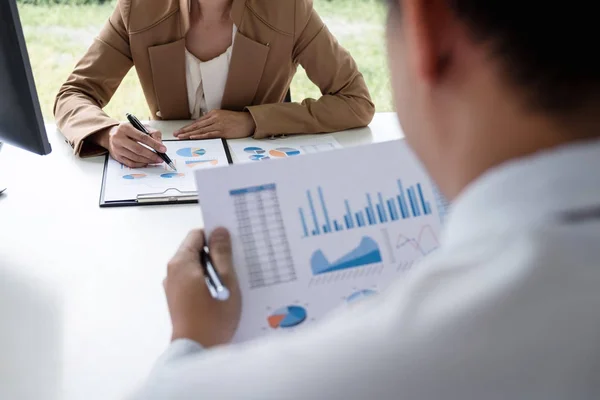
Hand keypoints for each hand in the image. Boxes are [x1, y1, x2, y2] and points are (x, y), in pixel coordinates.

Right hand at [94, 123, 165, 167]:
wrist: (112, 135)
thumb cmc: (130, 130)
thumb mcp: (141, 126)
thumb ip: (153, 133)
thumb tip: (160, 144)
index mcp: (125, 128)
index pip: (142, 137)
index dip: (154, 144)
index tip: (163, 149)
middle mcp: (119, 138)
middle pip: (138, 149)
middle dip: (152, 155)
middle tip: (161, 158)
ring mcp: (117, 148)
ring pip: (135, 157)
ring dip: (148, 160)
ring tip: (156, 160)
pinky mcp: (117, 157)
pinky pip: (131, 163)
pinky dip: (141, 164)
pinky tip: (147, 162)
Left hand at [164, 228, 241, 346]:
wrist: (198, 350)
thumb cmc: (213, 315)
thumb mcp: (225, 279)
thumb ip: (222, 253)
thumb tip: (219, 231)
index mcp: (181, 263)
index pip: (197, 235)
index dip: (215, 236)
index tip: (232, 243)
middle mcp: (172, 273)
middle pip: (196, 252)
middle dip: (216, 254)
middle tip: (236, 263)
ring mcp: (173, 288)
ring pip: (196, 268)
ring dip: (213, 270)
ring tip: (232, 281)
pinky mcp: (178, 301)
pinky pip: (193, 283)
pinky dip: (207, 283)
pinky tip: (222, 294)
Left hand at [173, 110, 255, 139]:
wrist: (248, 122)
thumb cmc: (236, 120)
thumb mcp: (223, 116)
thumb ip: (214, 120)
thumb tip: (204, 126)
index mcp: (213, 113)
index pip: (198, 121)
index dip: (188, 127)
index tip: (180, 131)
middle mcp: (214, 118)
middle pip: (197, 125)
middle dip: (185, 130)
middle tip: (176, 134)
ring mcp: (218, 124)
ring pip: (200, 129)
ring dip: (189, 134)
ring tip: (181, 137)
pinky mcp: (222, 131)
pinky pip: (208, 134)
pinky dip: (199, 135)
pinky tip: (192, 137)